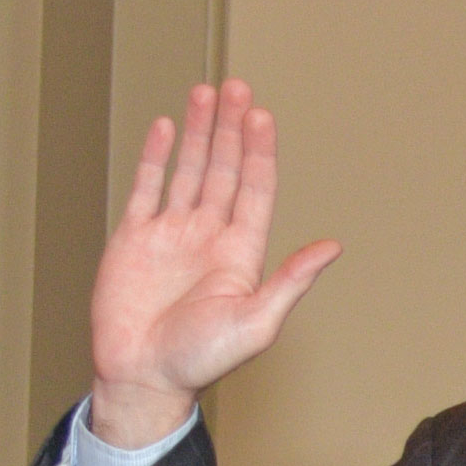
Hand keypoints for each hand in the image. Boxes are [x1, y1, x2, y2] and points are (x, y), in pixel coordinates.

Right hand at [86, 81, 343, 446]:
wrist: (141, 378)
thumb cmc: (199, 361)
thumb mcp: (256, 322)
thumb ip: (291, 280)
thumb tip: (332, 247)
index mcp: (240, 253)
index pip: (254, 189)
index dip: (258, 152)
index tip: (262, 115)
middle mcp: (207, 237)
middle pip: (223, 170)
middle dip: (230, 128)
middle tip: (237, 87)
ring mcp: (170, 235)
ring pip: (187, 170)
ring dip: (197, 132)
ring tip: (205, 93)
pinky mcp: (133, 239)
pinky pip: (147, 188)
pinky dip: (156, 157)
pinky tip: (166, 127)